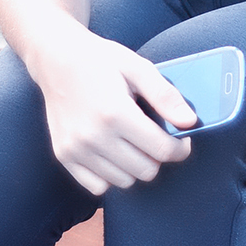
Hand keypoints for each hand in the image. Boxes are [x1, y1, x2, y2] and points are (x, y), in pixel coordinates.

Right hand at [33, 29, 196, 196]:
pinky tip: (113, 152)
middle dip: (159, 157)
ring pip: (124, 181)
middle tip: (156, 138)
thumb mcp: (137, 67)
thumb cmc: (99, 60)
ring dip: (136, 167)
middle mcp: (93, 136)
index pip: (162, 150)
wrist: (55, 59)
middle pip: (146, 171)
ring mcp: (76, 149)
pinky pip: (98, 187)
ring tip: (132, 141)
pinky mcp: (64, 156)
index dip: (180, 148)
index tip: (181, 140)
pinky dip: (111, 176)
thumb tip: (189, 122)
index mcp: (115, 112)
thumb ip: (165, 95)